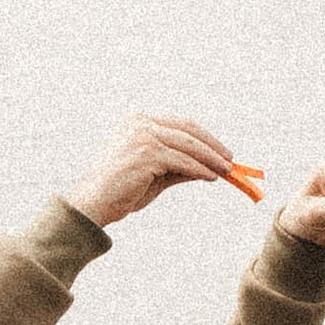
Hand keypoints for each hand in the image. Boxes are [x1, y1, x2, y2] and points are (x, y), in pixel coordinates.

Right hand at [66, 112, 248, 228]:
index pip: (181, 125)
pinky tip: (211, 177)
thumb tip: (209, 168)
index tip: (221, 151)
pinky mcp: (147, 152)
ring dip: (211, 159)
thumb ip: (179, 167)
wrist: (95, 203)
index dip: (205, 138)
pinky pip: (183, 161)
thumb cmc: (122, 190)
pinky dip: (200, 169)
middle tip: (230, 160)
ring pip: (188, 145)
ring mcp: (143, 135)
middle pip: (188, 130)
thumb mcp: (156, 174)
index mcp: (139, 122)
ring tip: (227, 171)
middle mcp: (140, 123)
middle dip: (212, 145)